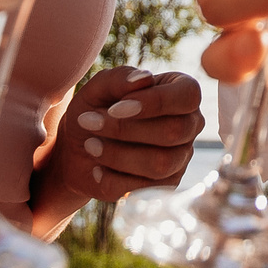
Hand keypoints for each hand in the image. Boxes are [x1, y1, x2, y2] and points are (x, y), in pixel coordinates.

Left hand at [37, 67, 205, 204]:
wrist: (77, 148)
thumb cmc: (95, 109)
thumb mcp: (99, 88)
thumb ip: (119, 78)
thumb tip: (144, 80)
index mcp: (181, 93)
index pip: (187, 96)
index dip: (153, 103)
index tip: (114, 108)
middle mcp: (189, 125)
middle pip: (174, 132)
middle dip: (125, 130)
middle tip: (89, 123)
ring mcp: (180, 158)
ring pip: (161, 163)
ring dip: (117, 155)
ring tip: (90, 145)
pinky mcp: (165, 186)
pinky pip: (143, 189)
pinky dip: (111, 179)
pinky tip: (97, 168)